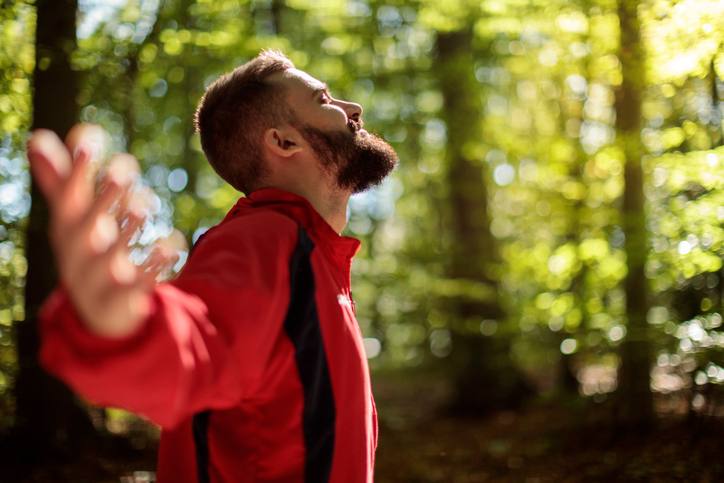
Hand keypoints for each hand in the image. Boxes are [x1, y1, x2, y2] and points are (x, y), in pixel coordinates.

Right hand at [27, 124, 179, 337]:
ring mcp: (98, 280)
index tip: (89, 136)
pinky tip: (172, 245)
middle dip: (105, 196)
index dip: (77, 169)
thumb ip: (62, 180)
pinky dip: (154, 265)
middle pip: (88, 225)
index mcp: (67, 230)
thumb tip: (37, 136)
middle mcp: (78, 254)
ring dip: (126, 228)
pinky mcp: (124, 301)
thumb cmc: (88, 253)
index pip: (68, 197)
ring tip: (144, 204)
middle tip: (124, 167)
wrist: (98, 316)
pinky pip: (139, 284)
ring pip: (110, 256)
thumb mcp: (73, 220)